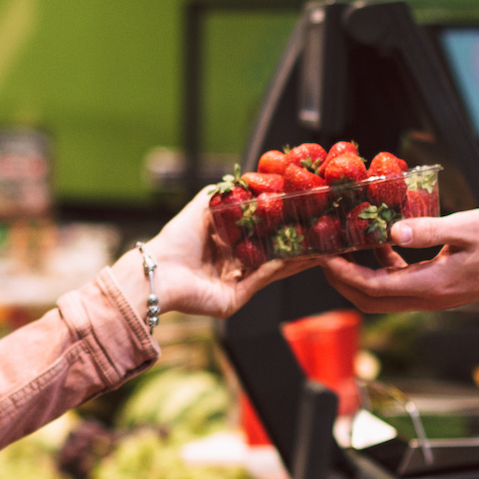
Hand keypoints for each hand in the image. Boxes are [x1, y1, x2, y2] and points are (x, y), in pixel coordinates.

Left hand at [141, 187, 321, 317]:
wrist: (160, 270)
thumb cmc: (176, 240)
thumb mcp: (200, 208)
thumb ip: (220, 194)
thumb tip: (242, 178)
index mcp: (226, 248)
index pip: (261, 237)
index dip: (280, 228)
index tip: (301, 217)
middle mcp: (233, 267)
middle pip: (271, 255)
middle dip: (295, 246)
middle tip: (319, 235)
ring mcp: (235, 285)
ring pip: (271, 271)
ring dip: (294, 260)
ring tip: (317, 249)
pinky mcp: (234, 300)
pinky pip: (260, 282)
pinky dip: (276, 270)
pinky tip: (293, 258)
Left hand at [321, 209, 478, 312]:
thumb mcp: (465, 227)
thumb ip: (426, 230)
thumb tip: (391, 232)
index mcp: (432, 285)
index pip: (373, 288)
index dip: (343, 275)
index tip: (323, 259)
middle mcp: (429, 297)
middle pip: (371, 301)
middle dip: (342, 282)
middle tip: (323, 258)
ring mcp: (434, 297)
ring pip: (385, 296)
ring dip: (361, 277)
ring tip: (345, 250)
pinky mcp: (440, 289)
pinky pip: (402, 286)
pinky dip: (385, 270)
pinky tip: (384, 246)